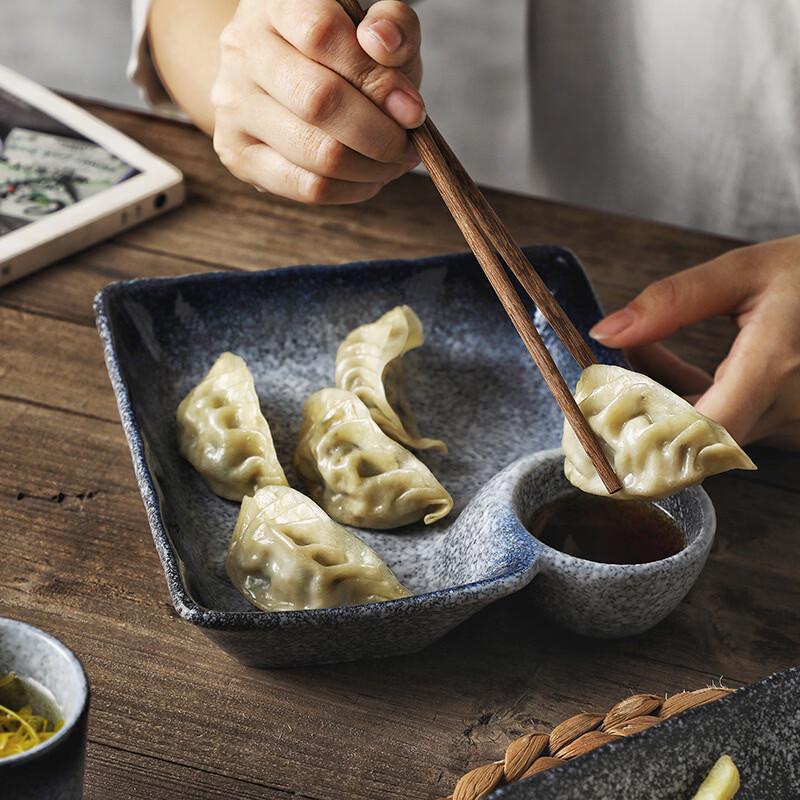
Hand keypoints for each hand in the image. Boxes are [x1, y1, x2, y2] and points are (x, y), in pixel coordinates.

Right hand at [210, 0, 423, 203]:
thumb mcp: (373, 30)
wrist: (276, 83)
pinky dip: (351, 189)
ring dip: (370, 167)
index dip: (375, 77)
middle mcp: (244, 50)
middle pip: (319, 101)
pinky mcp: (238, 155)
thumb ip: (393, 26)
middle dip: (379, 134)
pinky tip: (369, 179)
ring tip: (393, 162)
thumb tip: (384, 45)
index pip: (322, 34)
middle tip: (407, 146)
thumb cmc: (338, 55)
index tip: (413, 109)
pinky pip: (306, 186)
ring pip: (316, 151)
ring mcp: (234, 106)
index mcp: (276, 5)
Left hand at [588, 235, 799, 448]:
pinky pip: (721, 424)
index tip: (605, 416)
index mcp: (774, 368)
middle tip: (602, 381)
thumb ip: (672, 302)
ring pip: (702, 434)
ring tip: (633, 352)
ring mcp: (788, 421)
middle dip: (639, 414)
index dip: (648, 436)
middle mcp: (786, 407)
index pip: (699, 433)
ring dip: (657, 403)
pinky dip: (683, 399)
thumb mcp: (744, 272)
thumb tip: (607, 331)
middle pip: (692, 439)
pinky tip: (657, 362)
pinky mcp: (784, 422)